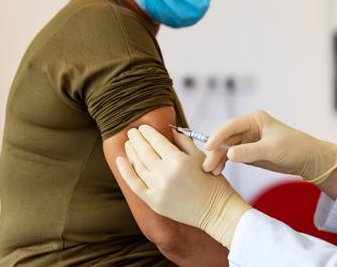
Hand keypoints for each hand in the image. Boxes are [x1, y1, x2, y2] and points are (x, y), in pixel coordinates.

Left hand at [115, 125, 250, 247]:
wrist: (215, 210)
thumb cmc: (212, 182)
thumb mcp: (200, 157)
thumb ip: (184, 142)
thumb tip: (170, 130)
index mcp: (179, 161)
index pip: (157, 141)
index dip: (148, 132)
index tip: (143, 127)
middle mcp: (165, 174)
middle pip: (144, 151)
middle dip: (136, 139)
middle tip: (132, 131)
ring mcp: (157, 189)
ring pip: (138, 166)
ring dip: (131, 152)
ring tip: (129, 144)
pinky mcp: (154, 202)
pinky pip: (134, 184)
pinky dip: (125, 171)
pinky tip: (121, 160)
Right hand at [202, 110, 336, 184]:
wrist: (307, 159)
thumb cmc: (294, 147)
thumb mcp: (273, 149)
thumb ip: (251, 152)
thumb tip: (229, 154)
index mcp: (254, 119)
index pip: (231, 126)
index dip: (218, 136)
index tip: (208, 147)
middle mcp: (248, 128)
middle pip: (226, 139)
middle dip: (215, 151)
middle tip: (206, 165)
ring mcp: (247, 140)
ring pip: (226, 149)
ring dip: (218, 159)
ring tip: (211, 172)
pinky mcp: (248, 152)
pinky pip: (232, 157)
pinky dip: (224, 163)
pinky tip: (218, 171)